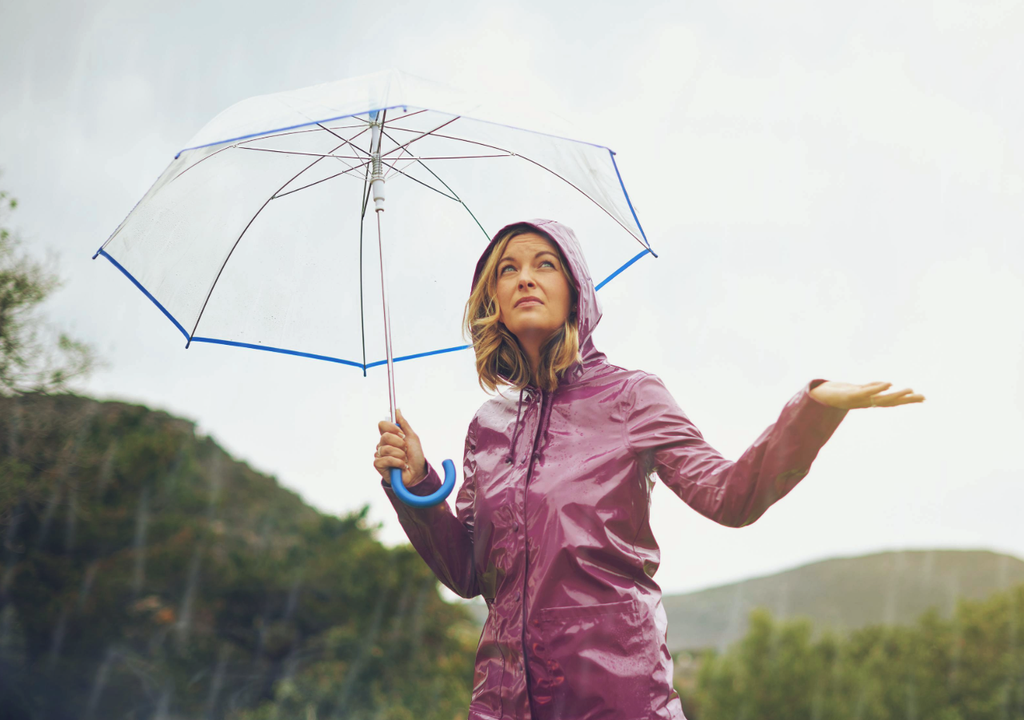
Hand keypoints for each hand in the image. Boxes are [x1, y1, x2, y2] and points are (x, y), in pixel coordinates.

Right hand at [373, 408, 427, 486]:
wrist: (418, 473)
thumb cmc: (415, 456)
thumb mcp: (412, 437)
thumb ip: (404, 424)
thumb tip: (397, 410)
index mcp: (390, 436)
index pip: (382, 424)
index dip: (393, 428)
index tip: (402, 434)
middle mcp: (383, 444)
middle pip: (385, 436)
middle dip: (400, 444)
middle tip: (405, 450)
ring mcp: (380, 454)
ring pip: (387, 448)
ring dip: (400, 455)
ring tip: (404, 460)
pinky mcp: (378, 465)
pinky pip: (386, 459)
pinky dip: (397, 463)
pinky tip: (401, 466)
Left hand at [810, 381, 924, 409]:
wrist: (821, 398)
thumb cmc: (841, 393)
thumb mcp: (859, 389)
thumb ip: (872, 387)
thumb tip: (886, 385)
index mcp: (870, 401)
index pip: (892, 401)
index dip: (907, 400)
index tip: (923, 398)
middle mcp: (867, 403)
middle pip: (891, 402)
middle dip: (907, 400)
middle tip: (923, 397)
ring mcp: (860, 400)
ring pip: (882, 398)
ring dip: (897, 394)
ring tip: (910, 389)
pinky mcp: (851, 395)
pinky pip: (867, 391)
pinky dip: (878, 387)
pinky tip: (889, 383)